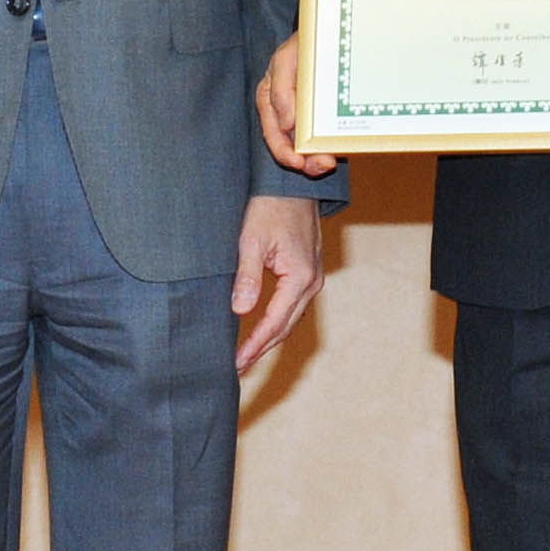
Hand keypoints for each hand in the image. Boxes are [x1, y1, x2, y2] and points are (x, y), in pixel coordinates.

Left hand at [231, 195, 321, 371]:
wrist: (294, 183)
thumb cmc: (271, 207)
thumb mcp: (251, 240)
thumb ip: (247, 277)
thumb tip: (240, 311)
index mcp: (299, 277)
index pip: (273, 322)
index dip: (254, 345)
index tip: (236, 362)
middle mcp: (311, 282)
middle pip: (285, 327)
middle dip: (261, 349)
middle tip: (238, 367)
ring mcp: (313, 278)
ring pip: (290, 319)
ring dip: (269, 339)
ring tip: (247, 356)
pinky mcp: (308, 273)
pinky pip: (293, 307)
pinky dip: (277, 322)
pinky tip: (262, 330)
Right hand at [254, 34, 340, 178]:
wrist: (327, 35)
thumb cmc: (302, 46)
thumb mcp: (287, 60)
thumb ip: (281, 90)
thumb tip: (287, 124)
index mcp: (269, 100)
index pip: (273, 133)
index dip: (283, 151)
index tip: (298, 161)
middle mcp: (283, 112)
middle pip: (289, 146)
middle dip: (304, 161)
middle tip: (323, 165)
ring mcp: (303, 116)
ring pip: (306, 148)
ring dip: (316, 160)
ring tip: (329, 164)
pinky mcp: (321, 118)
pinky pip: (322, 139)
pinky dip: (328, 148)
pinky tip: (337, 153)